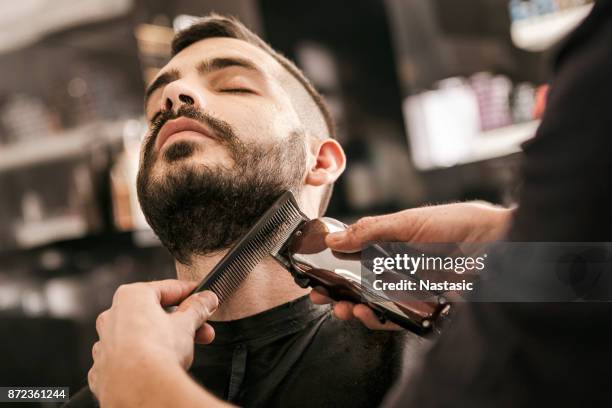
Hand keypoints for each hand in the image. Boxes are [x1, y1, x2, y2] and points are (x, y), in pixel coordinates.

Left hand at [89, 279, 217, 405]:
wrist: (139, 389)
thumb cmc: (157, 352)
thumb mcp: (187, 324)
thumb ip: (197, 308)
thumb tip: (206, 299)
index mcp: (131, 296)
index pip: (167, 288)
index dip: (189, 293)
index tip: (202, 298)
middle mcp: (113, 315)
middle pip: (154, 312)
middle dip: (182, 321)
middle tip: (202, 327)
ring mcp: (105, 342)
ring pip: (139, 334)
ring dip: (163, 339)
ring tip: (186, 349)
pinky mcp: (104, 367)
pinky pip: (127, 356)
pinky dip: (143, 357)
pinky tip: (160, 364)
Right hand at [310, 202, 511, 329]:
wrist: (498, 244)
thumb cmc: (458, 224)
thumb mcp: (408, 221)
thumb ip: (370, 231)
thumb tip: (333, 238)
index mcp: (391, 243)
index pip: (354, 256)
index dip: (332, 265)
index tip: (314, 271)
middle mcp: (398, 267)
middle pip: (359, 283)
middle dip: (337, 292)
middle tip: (320, 296)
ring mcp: (410, 288)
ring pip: (373, 303)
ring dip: (352, 308)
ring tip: (341, 307)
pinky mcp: (424, 307)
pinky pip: (395, 317)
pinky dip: (377, 319)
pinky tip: (364, 313)